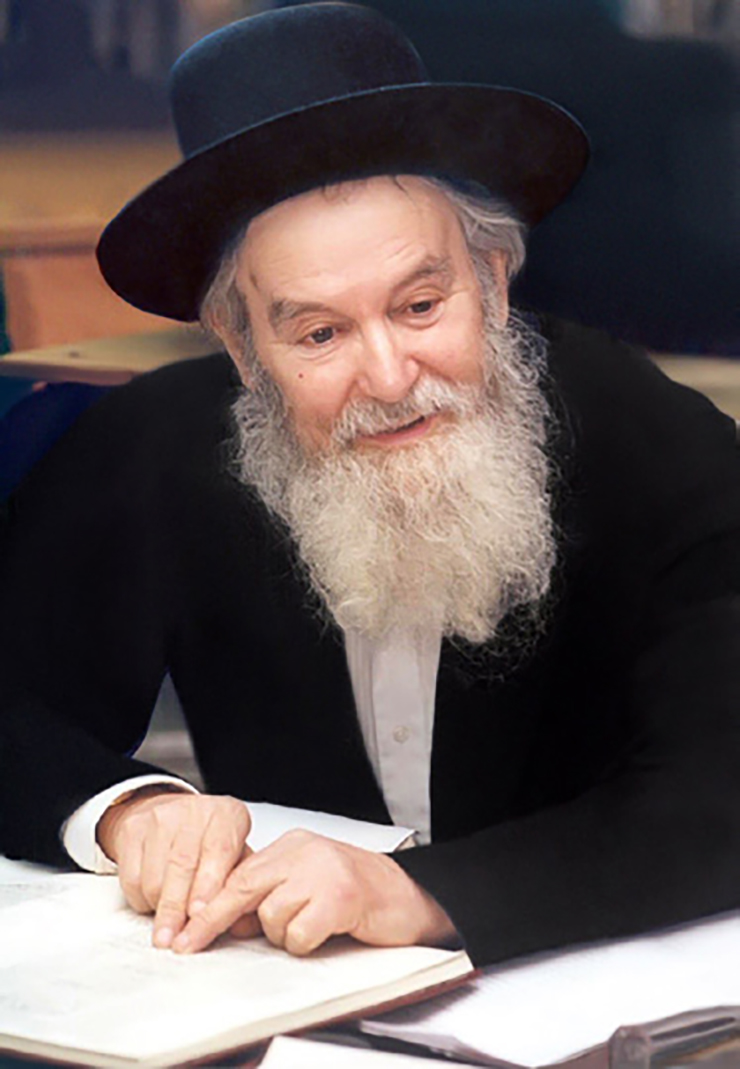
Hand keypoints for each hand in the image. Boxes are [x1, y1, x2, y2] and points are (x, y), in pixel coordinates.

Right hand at [97, 791, 253, 948]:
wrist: (173, 813)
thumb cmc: (211, 842)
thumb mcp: (237, 854)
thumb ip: (239, 884)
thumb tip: (238, 922)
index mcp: (227, 815)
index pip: (218, 850)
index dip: (208, 886)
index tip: (200, 915)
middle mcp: (193, 812)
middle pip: (182, 865)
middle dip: (177, 909)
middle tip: (176, 939)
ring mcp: (160, 818)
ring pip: (154, 876)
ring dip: (161, 908)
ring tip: (171, 921)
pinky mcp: (132, 830)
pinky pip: (132, 878)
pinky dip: (142, 899)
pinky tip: (155, 899)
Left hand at [171, 829, 455, 955]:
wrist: (409, 895)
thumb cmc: (358, 893)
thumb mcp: (307, 884)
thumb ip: (272, 894)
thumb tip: (231, 922)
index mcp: (292, 845)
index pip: (237, 876)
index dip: (208, 908)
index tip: (184, 934)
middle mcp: (303, 852)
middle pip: (241, 889)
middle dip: (213, 922)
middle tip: (189, 945)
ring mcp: (322, 871)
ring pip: (271, 917)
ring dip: (286, 934)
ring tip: (316, 924)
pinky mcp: (339, 896)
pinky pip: (299, 933)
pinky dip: (308, 942)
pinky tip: (329, 930)